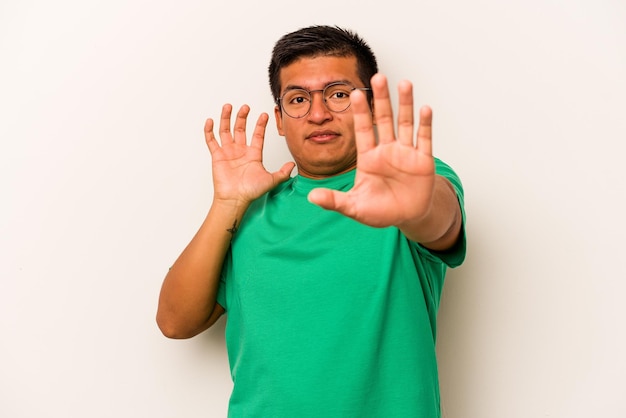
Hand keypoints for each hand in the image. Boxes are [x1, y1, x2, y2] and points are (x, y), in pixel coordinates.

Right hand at [205, 104, 294, 205]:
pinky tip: (210, 121)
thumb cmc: (251, 191)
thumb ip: (282, 172)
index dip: (260, 125)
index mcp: (253, 154)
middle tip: (245, 107)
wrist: (235, 199)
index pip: (257, 135)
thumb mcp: (271, 180)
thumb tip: (293, 165)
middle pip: (240, 129)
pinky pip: (212, 141)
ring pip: (226, 131)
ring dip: (226, 118)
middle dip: (242, 117)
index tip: (264, 114)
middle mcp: (240, 151)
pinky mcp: (217, 156)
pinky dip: (209, 131)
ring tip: (228, 107)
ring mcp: (228, 152)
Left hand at [308, 74, 434, 227]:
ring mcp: (405, 153)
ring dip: (405, 104)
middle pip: (384, 119)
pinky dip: (425, 125)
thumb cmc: (380, 211)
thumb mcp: (354, 207)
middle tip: (378, 76)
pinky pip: (424, 140)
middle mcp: (387, 150)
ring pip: (405, 124)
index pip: (362, 130)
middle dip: (381, 99)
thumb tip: (311, 197)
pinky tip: (424, 109)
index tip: (354, 93)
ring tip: (404, 83)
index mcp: (368, 158)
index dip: (360, 112)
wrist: (407, 218)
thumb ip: (334, 201)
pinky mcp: (423, 161)